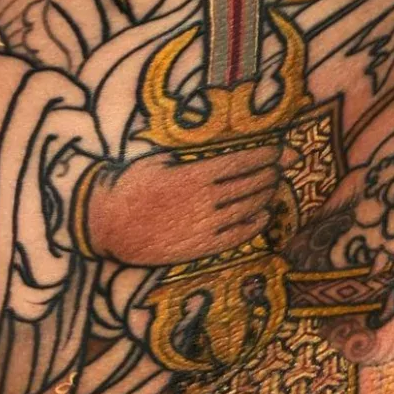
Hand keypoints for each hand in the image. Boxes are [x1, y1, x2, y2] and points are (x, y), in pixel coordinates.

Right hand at [85, 138, 280, 266]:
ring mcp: (204, 225)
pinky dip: (254, 225)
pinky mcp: (200, 247)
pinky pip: (235, 236)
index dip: (264, 155)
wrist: (110, 226)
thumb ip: (186, 154)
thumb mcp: (158, 160)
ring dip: (265, 195)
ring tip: (275, 185)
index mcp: (195, 174)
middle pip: (249, 183)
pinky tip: (263, 216)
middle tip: (283, 164)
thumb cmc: (131, 186)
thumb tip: (210, 146)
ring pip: (246, 207)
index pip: (240, 162)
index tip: (279, 150)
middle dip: (270, 172)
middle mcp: (205, 199)